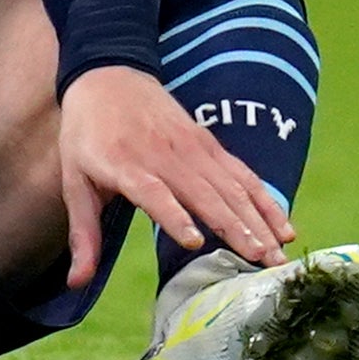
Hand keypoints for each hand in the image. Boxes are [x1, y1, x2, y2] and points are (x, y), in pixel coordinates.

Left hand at [52, 62, 291, 292]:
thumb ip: (84, 234)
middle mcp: (165, 155)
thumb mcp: (74, 181)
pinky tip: (284, 225)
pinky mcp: (210, 143)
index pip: (153, 192)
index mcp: (126, 165)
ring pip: (231, 187)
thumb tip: (76, 283)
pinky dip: (264, 199)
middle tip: (260, 262)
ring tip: (277, 253)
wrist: (110, 75)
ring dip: (258, 221)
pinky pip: (242, 174)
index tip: (195, 242)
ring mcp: (193, 147)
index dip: (173, 215)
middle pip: (205, 194)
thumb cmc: (87, 135)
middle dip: (236, 229)